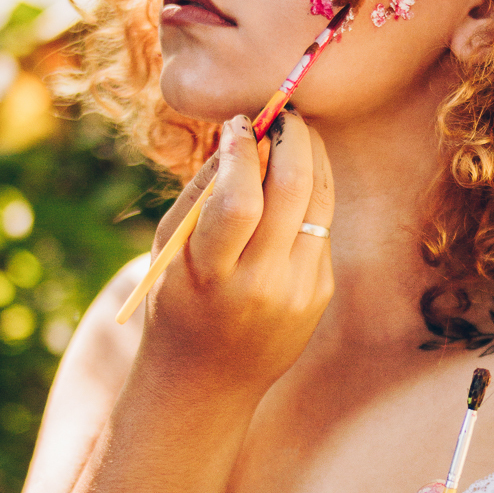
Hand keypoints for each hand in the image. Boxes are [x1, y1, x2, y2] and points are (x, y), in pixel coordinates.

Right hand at [141, 111, 333, 400]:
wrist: (207, 380)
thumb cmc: (178, 301)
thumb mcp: (173, 249)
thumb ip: (205, 191)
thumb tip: (240, 132)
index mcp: (213, 274)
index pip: (240, 200)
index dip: (244, 150)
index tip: (239, 122)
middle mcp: (262, 284)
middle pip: (294, 191)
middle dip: (292, 139)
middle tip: (283, 112)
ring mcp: (299, 292)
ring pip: (319, 203)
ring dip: (312, 158)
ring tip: (295, 132)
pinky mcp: (320, 293)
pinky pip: (320, 228)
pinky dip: (310, 195)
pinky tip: (296, 179)